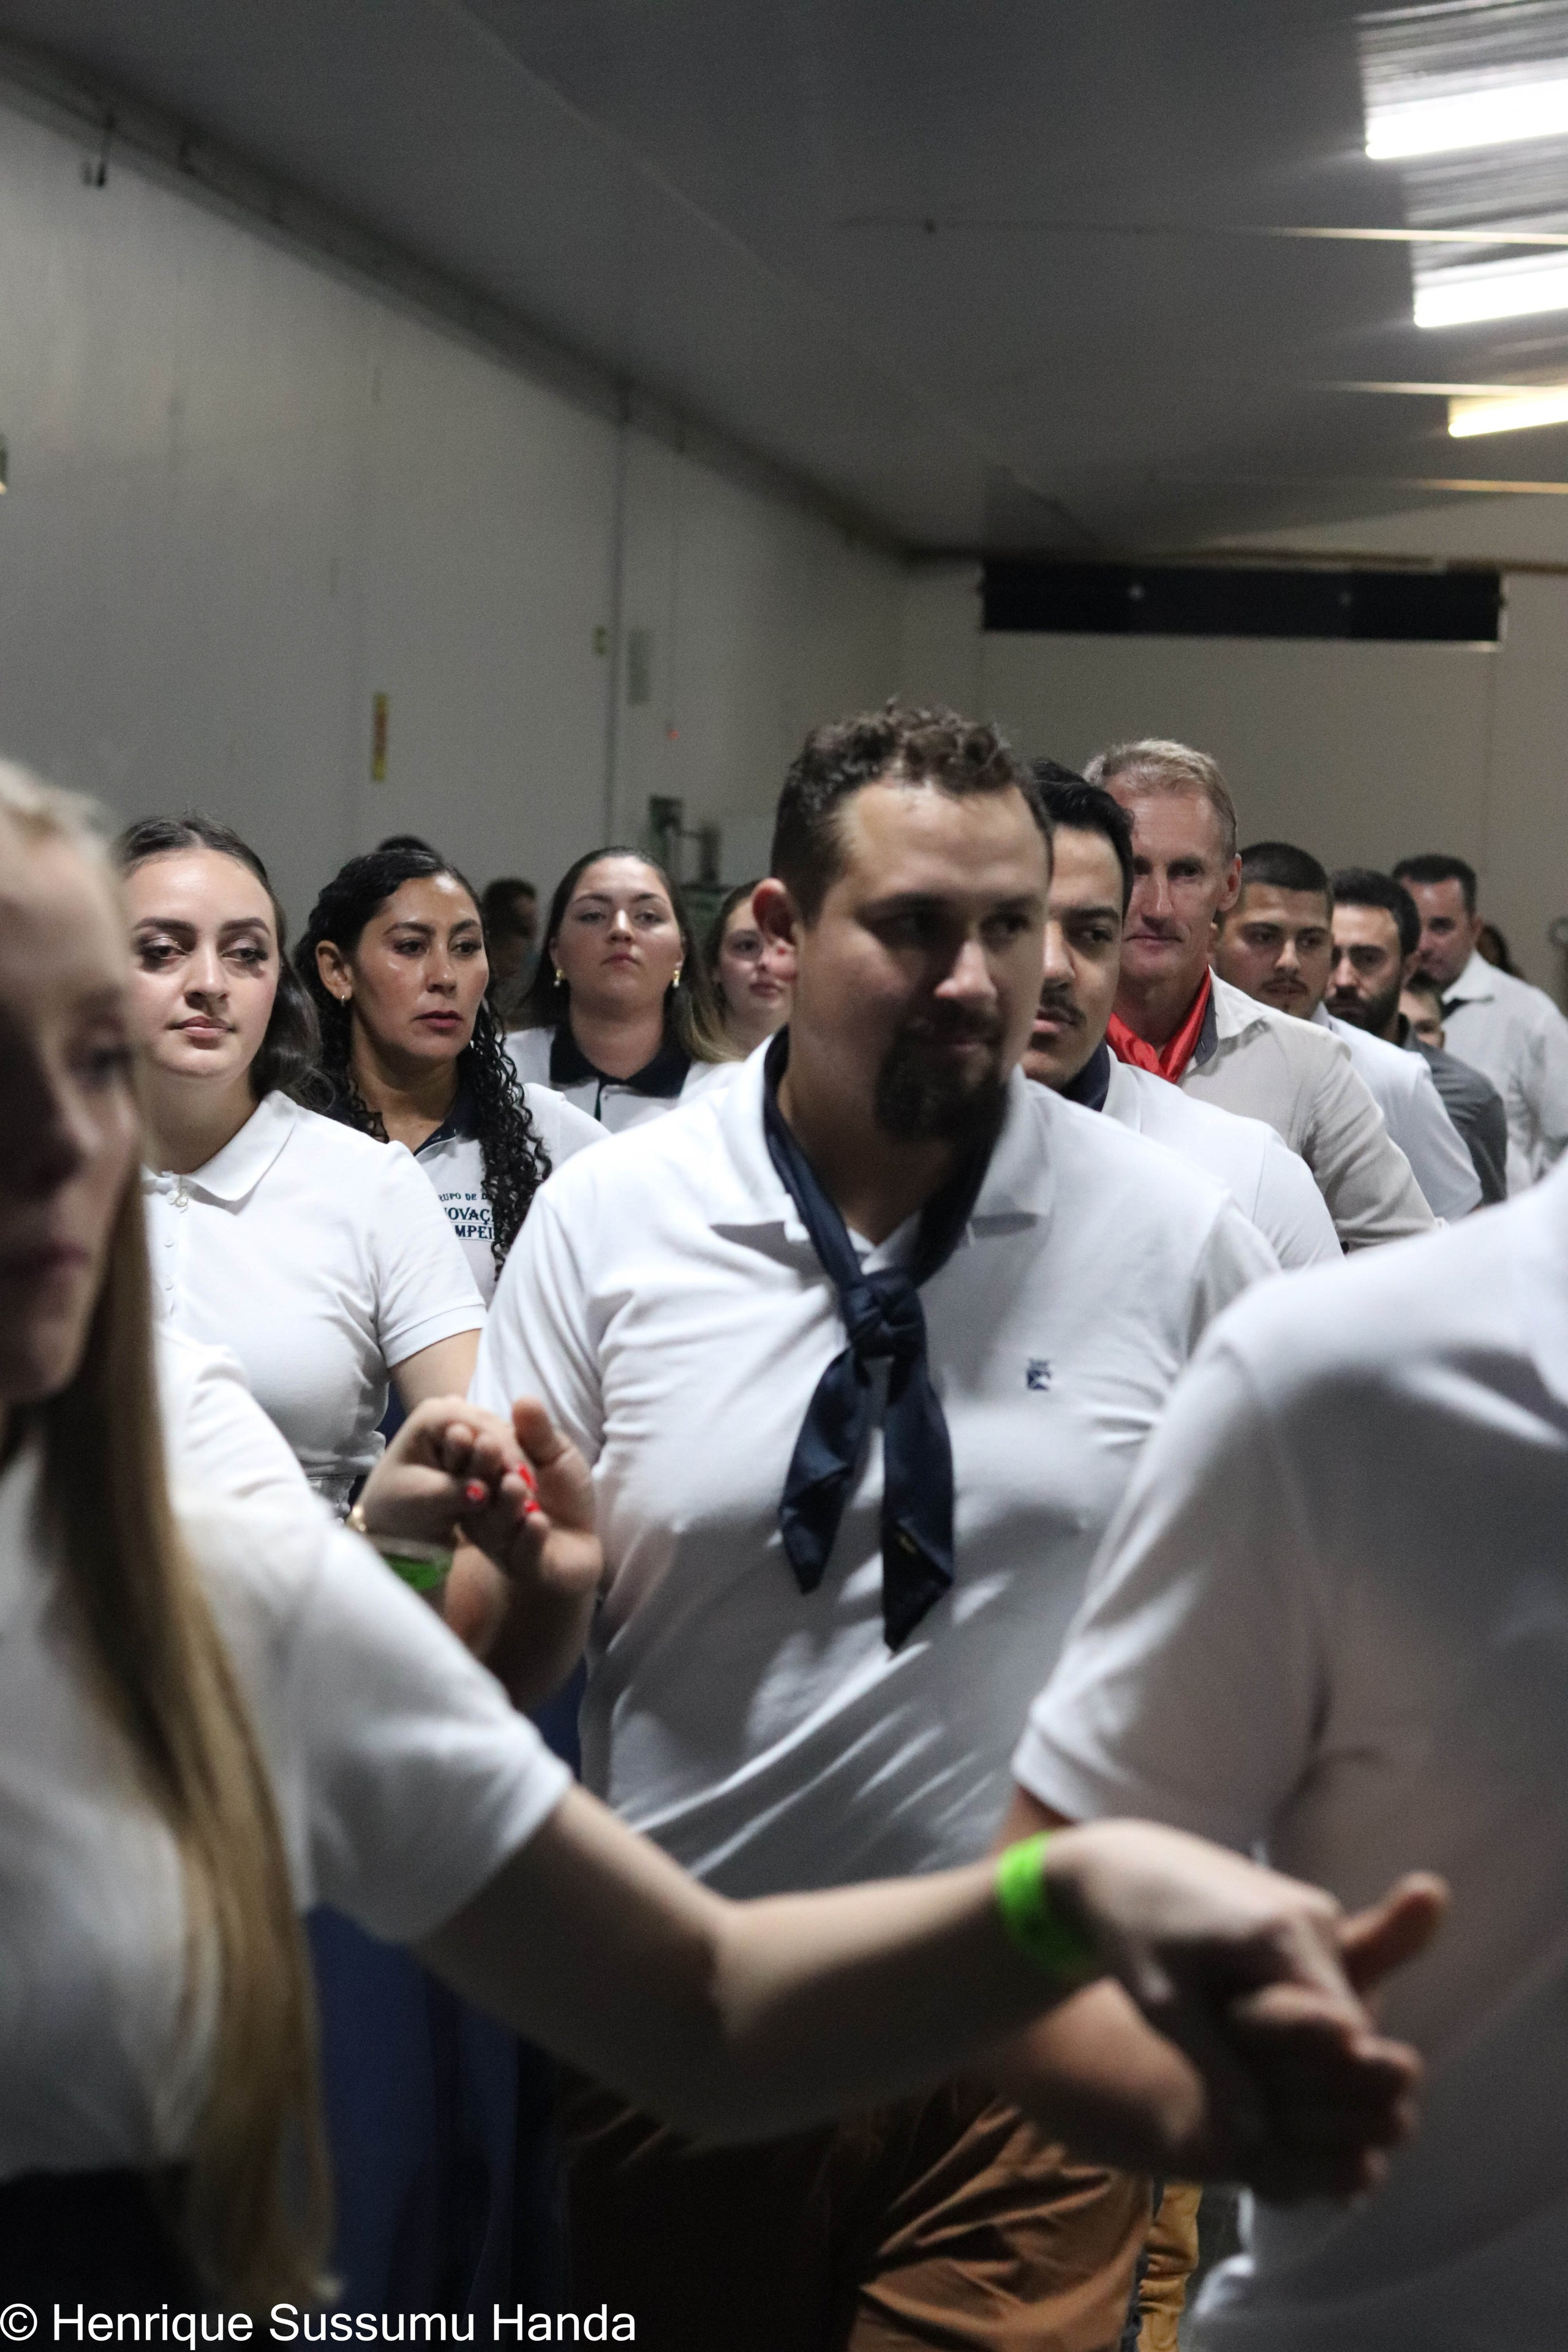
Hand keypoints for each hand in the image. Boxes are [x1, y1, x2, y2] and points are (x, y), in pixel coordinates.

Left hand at [358, 1394, 529, 1547]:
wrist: (395, 1517)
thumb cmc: (401, 1508)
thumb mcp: (423, 1501)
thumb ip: (454, 1493)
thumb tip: (481, 1493)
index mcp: (432, 1415)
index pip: (477, 1424)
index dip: (503, 1451)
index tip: (523, 1481)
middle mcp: (448, 1410)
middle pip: (493, 1426)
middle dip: (514, 1456)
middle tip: (533, 1487)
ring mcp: (464, 1421)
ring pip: (501, 1435)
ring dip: (517, 1461)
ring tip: (531, 1490)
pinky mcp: (475, 1437)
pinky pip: (500, 1445)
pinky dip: (512, 1464)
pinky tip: (524, 1485)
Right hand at [476, 1396, 601, 1611]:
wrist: (579, 1545)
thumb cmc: (561, 1495)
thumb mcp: (555, 1456)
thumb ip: (538, 1433)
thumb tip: (524, 1399)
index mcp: (485, 1482)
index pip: (468, 1462)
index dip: (467, 1446)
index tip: (465, 1426)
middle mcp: (483, 1513)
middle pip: (477, 1491)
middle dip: (483, 1469)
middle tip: (490, 1447)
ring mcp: (501, 1542)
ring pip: (496, 1523)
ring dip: (507, 1503)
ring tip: (517, 1485)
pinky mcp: (524, 1566)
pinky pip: (522, 1553)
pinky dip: (530, 1537)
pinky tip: (537, 1522)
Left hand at [1043, 1820, 1446, 2198]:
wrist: (1117, 1863)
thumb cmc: (1129, 1931)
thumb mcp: (1161, 2005)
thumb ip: (1214, 2070)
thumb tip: (1256, 2142)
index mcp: (1285, 1933)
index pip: (1343, 2038)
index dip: (1307, 2076)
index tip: (1253, 2079)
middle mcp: (1316, 1914)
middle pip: (1344, 2022)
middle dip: (1304, 2057)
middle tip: (1233, 2057)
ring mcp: (1315, 1908)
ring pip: (1333, 2005)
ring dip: (1297, 2032)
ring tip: (1226, 2025)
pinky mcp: (1304, 1910)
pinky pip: (1319, 1980)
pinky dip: (1291, 2005)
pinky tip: (1236, 2007)